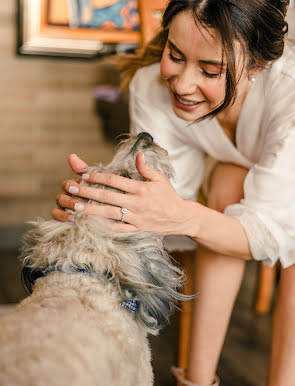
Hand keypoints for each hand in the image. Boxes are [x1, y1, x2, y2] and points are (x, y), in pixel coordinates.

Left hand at [53, 153, 187, 235]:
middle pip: (107, 197)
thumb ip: (146, 168)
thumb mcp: (160, 178)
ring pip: (108, 214)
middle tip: (70, 189)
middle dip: (87, 192)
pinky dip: (104, 228)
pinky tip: (89, 226)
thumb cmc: (168, 196)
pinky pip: (118, 230)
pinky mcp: (136, 230)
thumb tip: (138, 155)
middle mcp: (136, 203)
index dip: (98, 176)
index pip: (115, 180)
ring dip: (90, 210)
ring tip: (74, 208)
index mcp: (140, 189)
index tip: (84, 174)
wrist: (180, 217)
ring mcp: (135, 218)